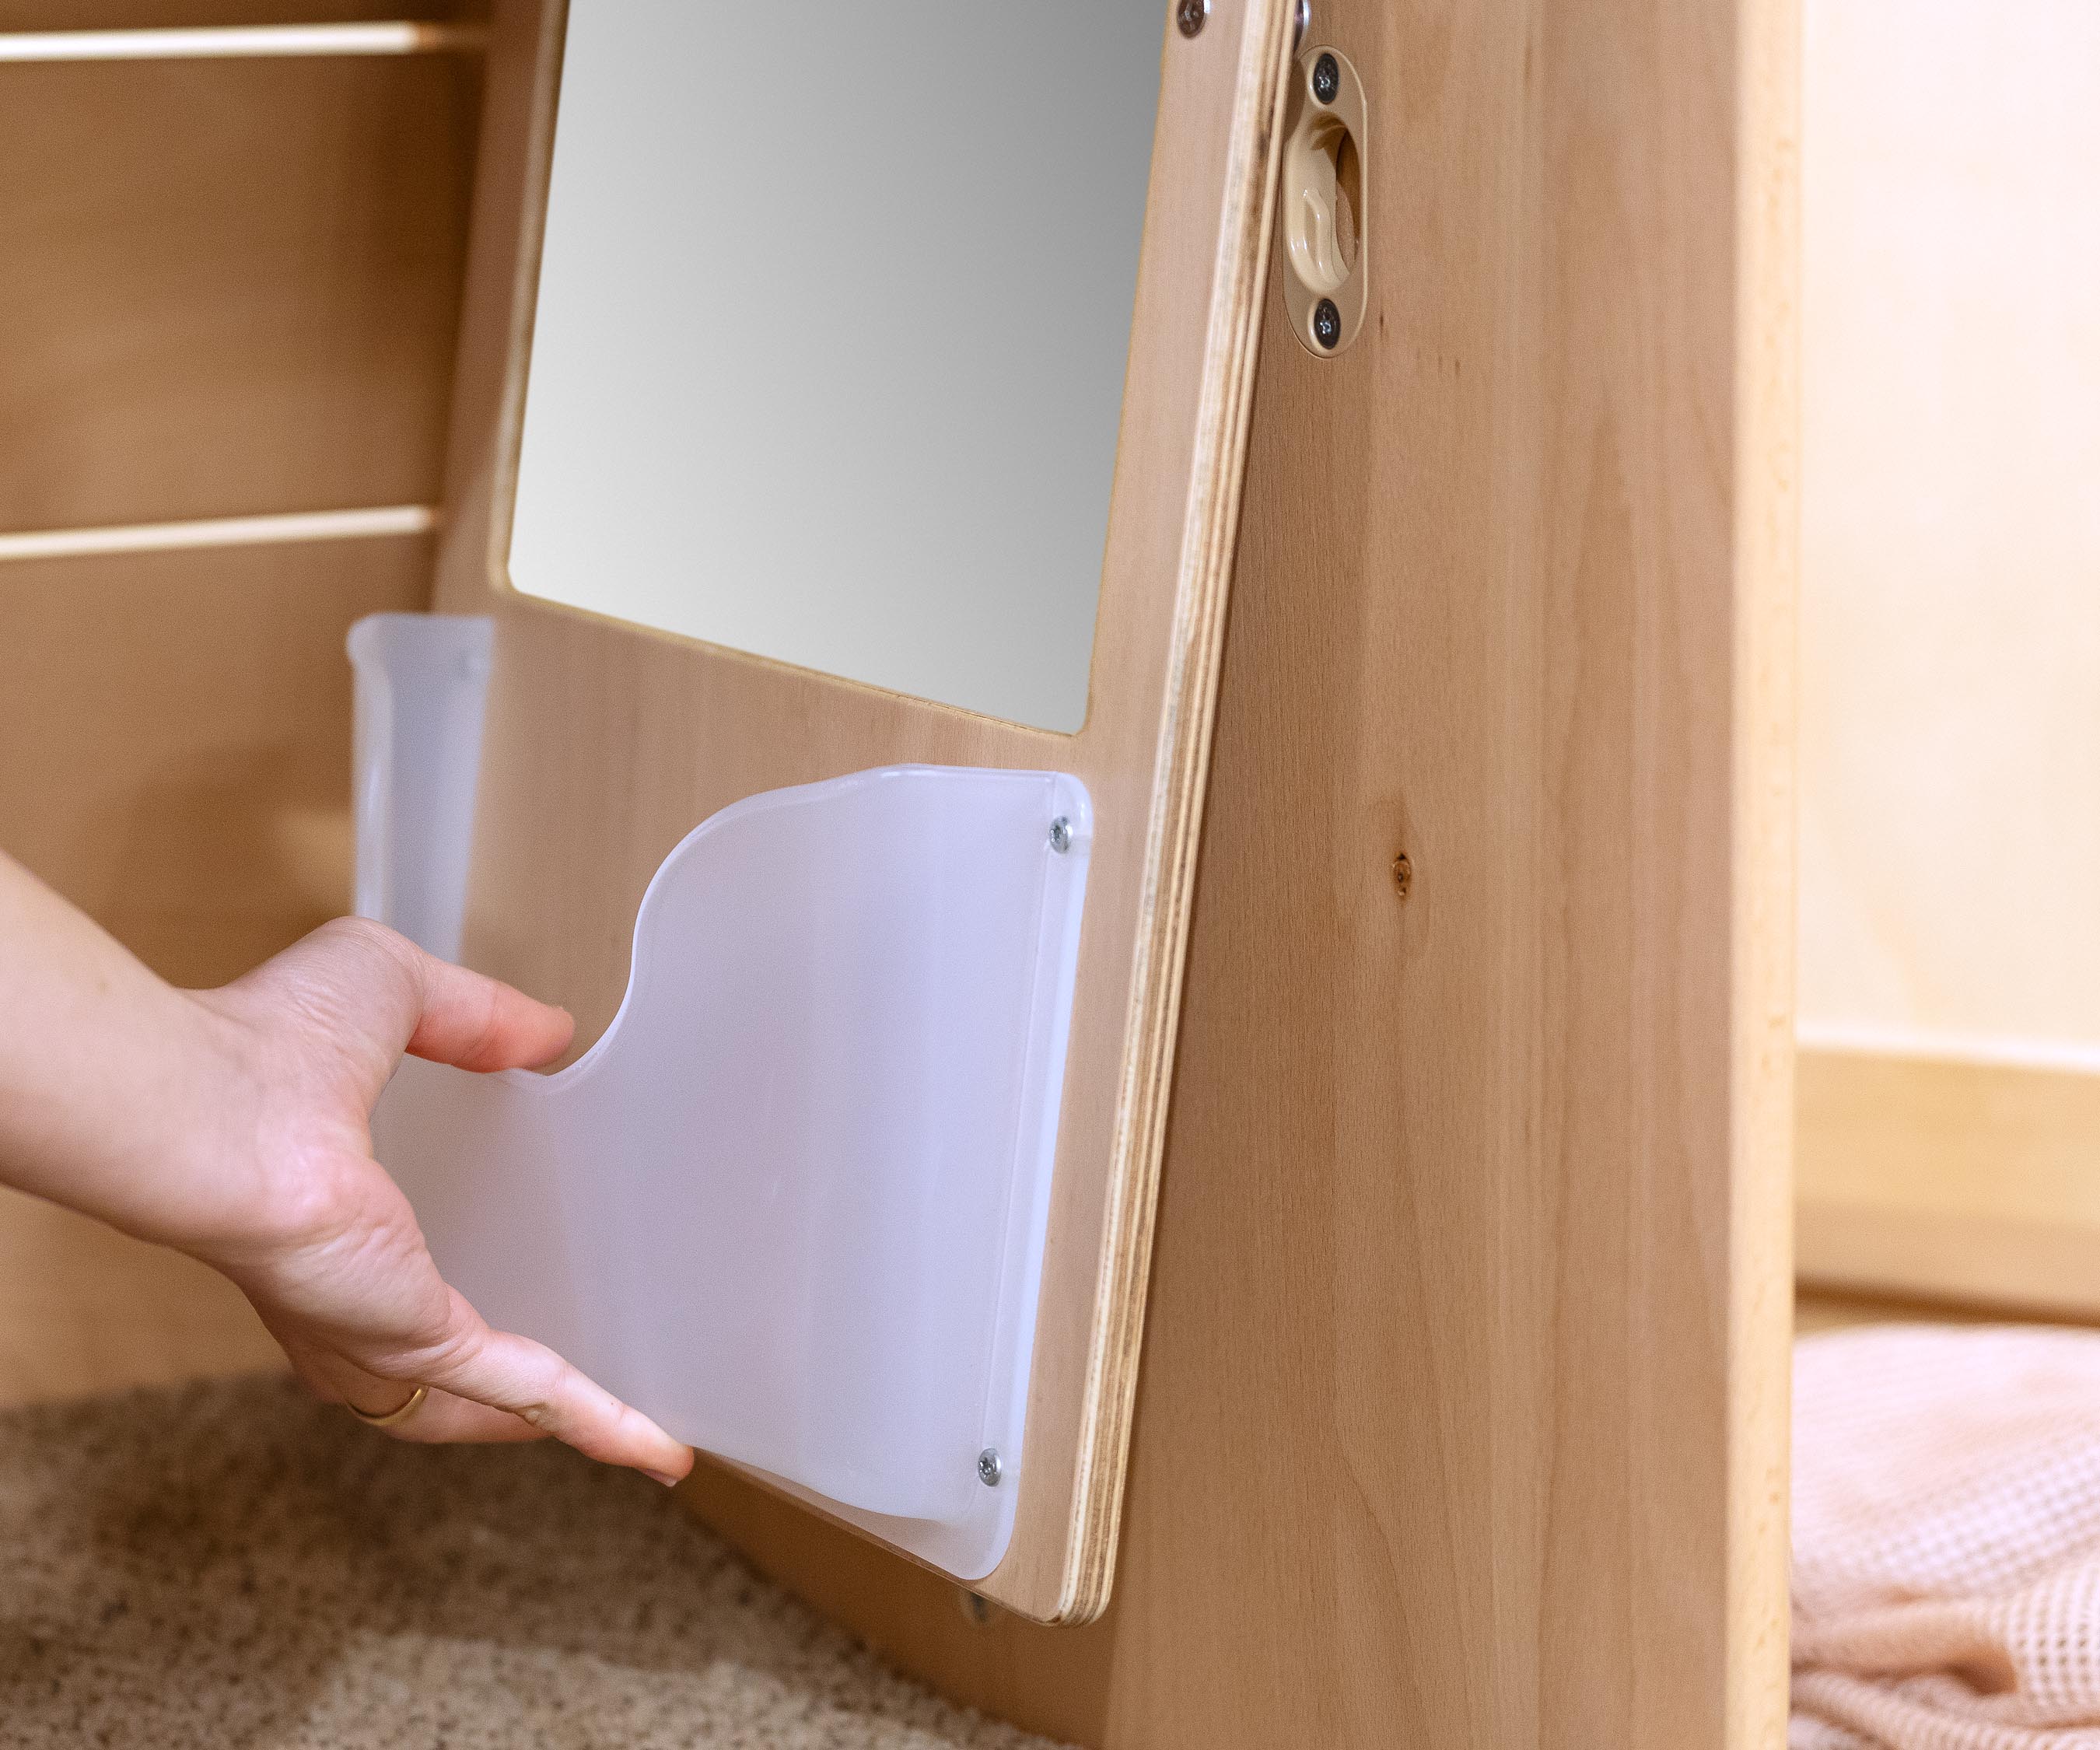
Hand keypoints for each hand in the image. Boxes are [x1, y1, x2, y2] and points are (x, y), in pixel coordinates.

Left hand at [176, 918, 693, 1484]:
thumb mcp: (391, 991)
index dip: (448, 1282)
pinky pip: (524, 1388)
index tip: (511, 1269)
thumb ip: (473, 1012)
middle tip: (581, 1382)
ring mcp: (379, 1330)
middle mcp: (343, 1293)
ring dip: (558, 1419)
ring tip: (631, 1433)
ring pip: (481, 1401)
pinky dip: (596, 1418)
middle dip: (497, 1391)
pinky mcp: (418, 1343)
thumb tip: (546, 1031)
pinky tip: (653, 1442)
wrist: (210, 1106)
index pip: (389, 1275)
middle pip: (427, 1372)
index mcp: (325, 1216)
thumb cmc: (256, 1043)